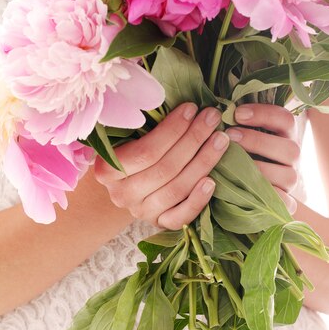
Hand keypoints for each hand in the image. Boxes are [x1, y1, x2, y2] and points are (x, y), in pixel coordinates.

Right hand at [94, 103, 228, 229]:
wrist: (127, 184)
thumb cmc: (132, 150)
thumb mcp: (130, 136)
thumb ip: (148, 124)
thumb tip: (186, 106)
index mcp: (108, 170)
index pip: (145, 151)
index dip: (172, 130)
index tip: (192, 108)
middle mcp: (122, 194)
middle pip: (165, 169)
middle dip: (193, 140)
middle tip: (213, 119)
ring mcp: (141, 212)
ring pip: (176, 189)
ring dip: (203, 162)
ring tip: (221, 140)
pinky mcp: (159, 223)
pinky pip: (180, 218)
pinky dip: (198, 200)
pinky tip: (212, 181)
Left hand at [226, 104, 299, 214]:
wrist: (244, 186)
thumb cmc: (236, 152)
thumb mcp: (238, 134)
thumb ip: (234, 122)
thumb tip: (212, 109)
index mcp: (285, 134)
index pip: (285, 119)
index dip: (263, 114)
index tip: (237, 113)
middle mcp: (292, 156)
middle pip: (290, 148)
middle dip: (258, 141)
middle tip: (230, 137)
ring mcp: (291, 179)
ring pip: (288, 175)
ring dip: (259, 169)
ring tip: (233, 165)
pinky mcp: (287, 202)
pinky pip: (285, 202)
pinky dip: (267, 197)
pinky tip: (245, 190)